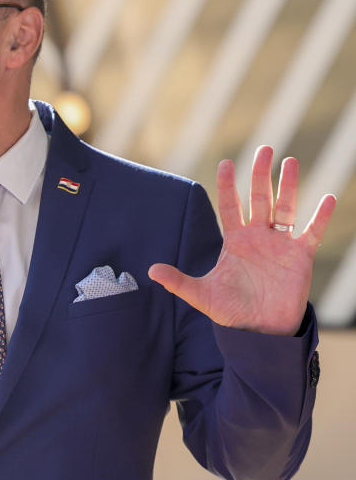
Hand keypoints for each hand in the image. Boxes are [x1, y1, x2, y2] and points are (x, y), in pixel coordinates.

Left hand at [148, 146, 335, 335]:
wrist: (260, 330)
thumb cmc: (231, 311)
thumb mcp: (201, 295)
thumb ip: (178, 281)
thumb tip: (151, 271)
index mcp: (234, 241)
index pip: (230, 206)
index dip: (228, 185)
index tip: (226, 162)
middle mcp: (257, 237)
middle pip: (259, 198)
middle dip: (260, 174)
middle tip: (263, 149)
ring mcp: (280, 245)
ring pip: (285, 208)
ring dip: (289, 185)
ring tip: (291, 161)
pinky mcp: (300, 257)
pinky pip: (311, 232)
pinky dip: (320, 216)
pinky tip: (328, 198)